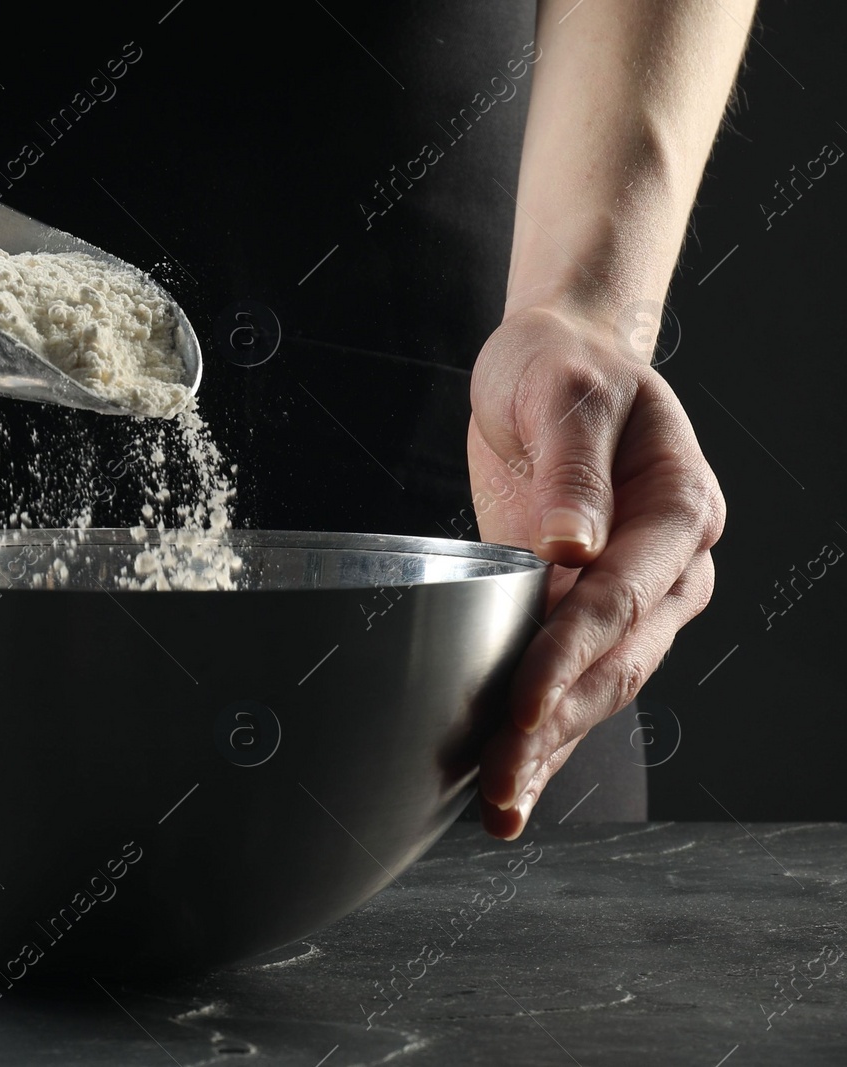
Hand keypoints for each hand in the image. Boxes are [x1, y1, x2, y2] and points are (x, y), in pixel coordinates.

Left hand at [466, 303, 725, 838]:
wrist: (562, 359)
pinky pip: (572, 681)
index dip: (568, 657)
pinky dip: (543, 733)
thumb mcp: (567, 395)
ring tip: (501, 807)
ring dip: (550, 752)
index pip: (620, 599)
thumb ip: (574, 471)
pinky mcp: (589, 610)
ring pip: (599, 689)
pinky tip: (512, 779)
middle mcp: (670, 566)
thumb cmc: (564, 368)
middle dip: (554, 730)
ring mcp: (636, 596)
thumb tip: (570, 546)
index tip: (521, 708)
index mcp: (678, 509)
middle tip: (500, 787)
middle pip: (614, 663)